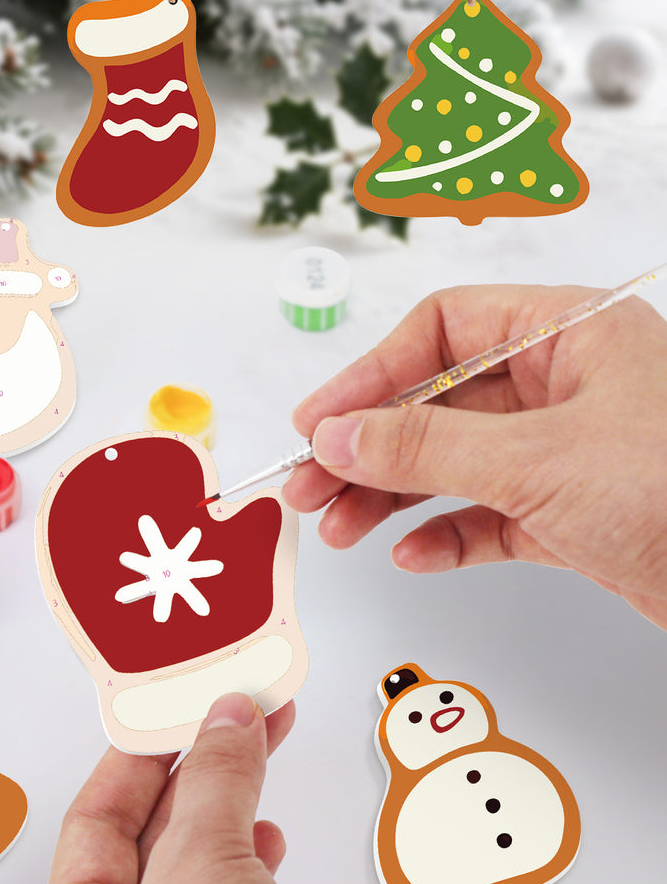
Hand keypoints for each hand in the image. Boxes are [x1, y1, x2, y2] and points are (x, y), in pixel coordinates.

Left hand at [36, 694, 309, 883]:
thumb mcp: (201, 873)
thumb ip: (214, 786)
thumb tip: (226, 721)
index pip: (97, 813)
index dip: (141, 750)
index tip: (180, 705)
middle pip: (153, 830)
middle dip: (201, 764)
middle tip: (234, 712)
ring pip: (198, 862)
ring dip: (233, 801)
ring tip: (260, 745)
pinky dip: (252, 857)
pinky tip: (266, 839)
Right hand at [283, 285, 666, 630]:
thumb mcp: (536, 460)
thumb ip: (424, 446)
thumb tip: (336, 436)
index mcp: (570, 333)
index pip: (442, 330)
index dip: (370, 373)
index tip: (320, 421)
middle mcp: (566, 384)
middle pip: (436, 402)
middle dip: (368, 448)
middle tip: (311, 486)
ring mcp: (568, 450)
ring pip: (454, 462)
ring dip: (392, 496)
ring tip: (339, 528)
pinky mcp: (573, 512)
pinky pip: (489, 514)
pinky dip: (446, 534)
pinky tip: (413, 554)